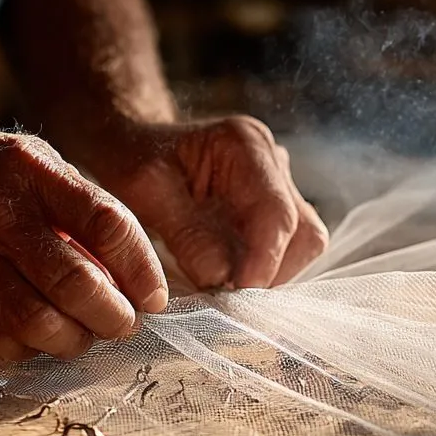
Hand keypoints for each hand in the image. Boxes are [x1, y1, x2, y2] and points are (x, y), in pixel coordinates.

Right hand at [0, 121, 167, 360]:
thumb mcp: (25, 161)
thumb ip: (76, 206)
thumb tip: (128, 269)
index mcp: (28, 172)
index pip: (107, 224)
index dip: (141, 269)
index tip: (154, 295)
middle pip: (77, 284)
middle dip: (115, 316)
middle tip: (125, 322)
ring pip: (40, 324)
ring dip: (77, 340)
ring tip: (86, 333)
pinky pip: (1, 342)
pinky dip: (32, 349)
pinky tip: (39, 336)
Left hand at [89, 116, 327, 288]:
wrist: (131, 140)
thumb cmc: (133, 156)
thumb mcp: (144, 189)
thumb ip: (184, 232)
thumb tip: (219, 277)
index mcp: (245, 145)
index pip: (276, 212)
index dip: (264, 260)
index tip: (236, 293)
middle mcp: (273, 162)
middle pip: (303, 232)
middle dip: (271, 271)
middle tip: (227, 295)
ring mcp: (279, 185)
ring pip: (304, 244)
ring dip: (271, 273)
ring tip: (226, 285)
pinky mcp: (273, 208)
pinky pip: (288, 249)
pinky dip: (264, 269)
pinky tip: (230, 274)